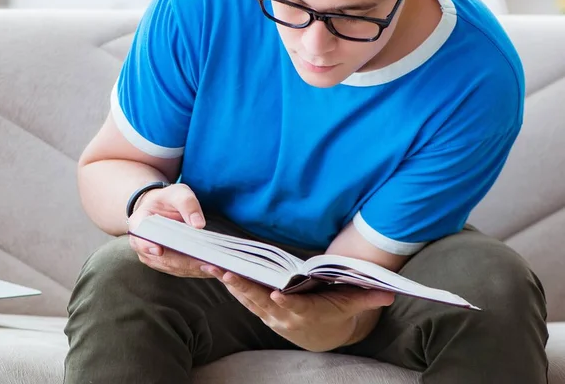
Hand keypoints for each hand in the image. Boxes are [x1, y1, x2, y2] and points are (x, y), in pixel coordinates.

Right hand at [127, 183, 214, 278]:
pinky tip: (210, 268)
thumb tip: (198, 225)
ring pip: (172, 267)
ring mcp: (152, 256)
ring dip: (191, 269)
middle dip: (184, 261)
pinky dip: (194, 270)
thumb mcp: (177, 193)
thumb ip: (187, 203)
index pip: (140, 236)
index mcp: (139, 223)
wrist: (161, 208)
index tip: (159, 249)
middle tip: (205, 263)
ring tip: (213, 268)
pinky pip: (179, 269)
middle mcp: (142, 244)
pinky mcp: (165, 263)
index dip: (147, 244)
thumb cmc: (168, 199)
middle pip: (161, 257)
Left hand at [204, 266, 394, 351]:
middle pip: (261, 301)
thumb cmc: (336, 314)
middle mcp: (283, 315)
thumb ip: (368, 297)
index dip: (284, 301)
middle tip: (227, 274)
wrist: (321, 335)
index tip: (275, 294)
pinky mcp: (261, 309)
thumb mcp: (353, 305)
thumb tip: (390, 293)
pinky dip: (230, 285)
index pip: (294, 306)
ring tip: (213, 268)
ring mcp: (269, 313)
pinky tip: (217, 271)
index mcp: (306, 312)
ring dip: (230, 284)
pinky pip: (243, 297)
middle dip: (244, 288)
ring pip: (247, 298)